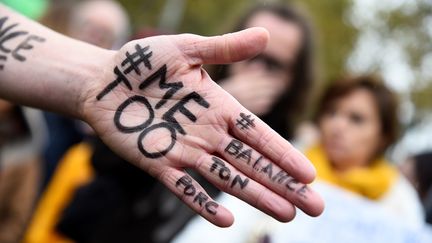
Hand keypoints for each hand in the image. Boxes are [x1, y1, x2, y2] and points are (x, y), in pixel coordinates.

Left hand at [82, 28, 323, 226]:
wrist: (103, 82)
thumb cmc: (143, 63)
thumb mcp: (186, 49)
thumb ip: (224, 49)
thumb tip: (265, 33)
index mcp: (218, 107)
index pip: (259, 135)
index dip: (284, 154)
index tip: (310, 174)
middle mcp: (208, 133)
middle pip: (253, 163)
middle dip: (283, 184)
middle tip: (314, 207)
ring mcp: (185, 151)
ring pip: (228, 178)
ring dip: (256, 196)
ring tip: (285, 215)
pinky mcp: (159, 163)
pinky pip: (185, 187)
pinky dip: (203, 203)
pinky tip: (226, 221)